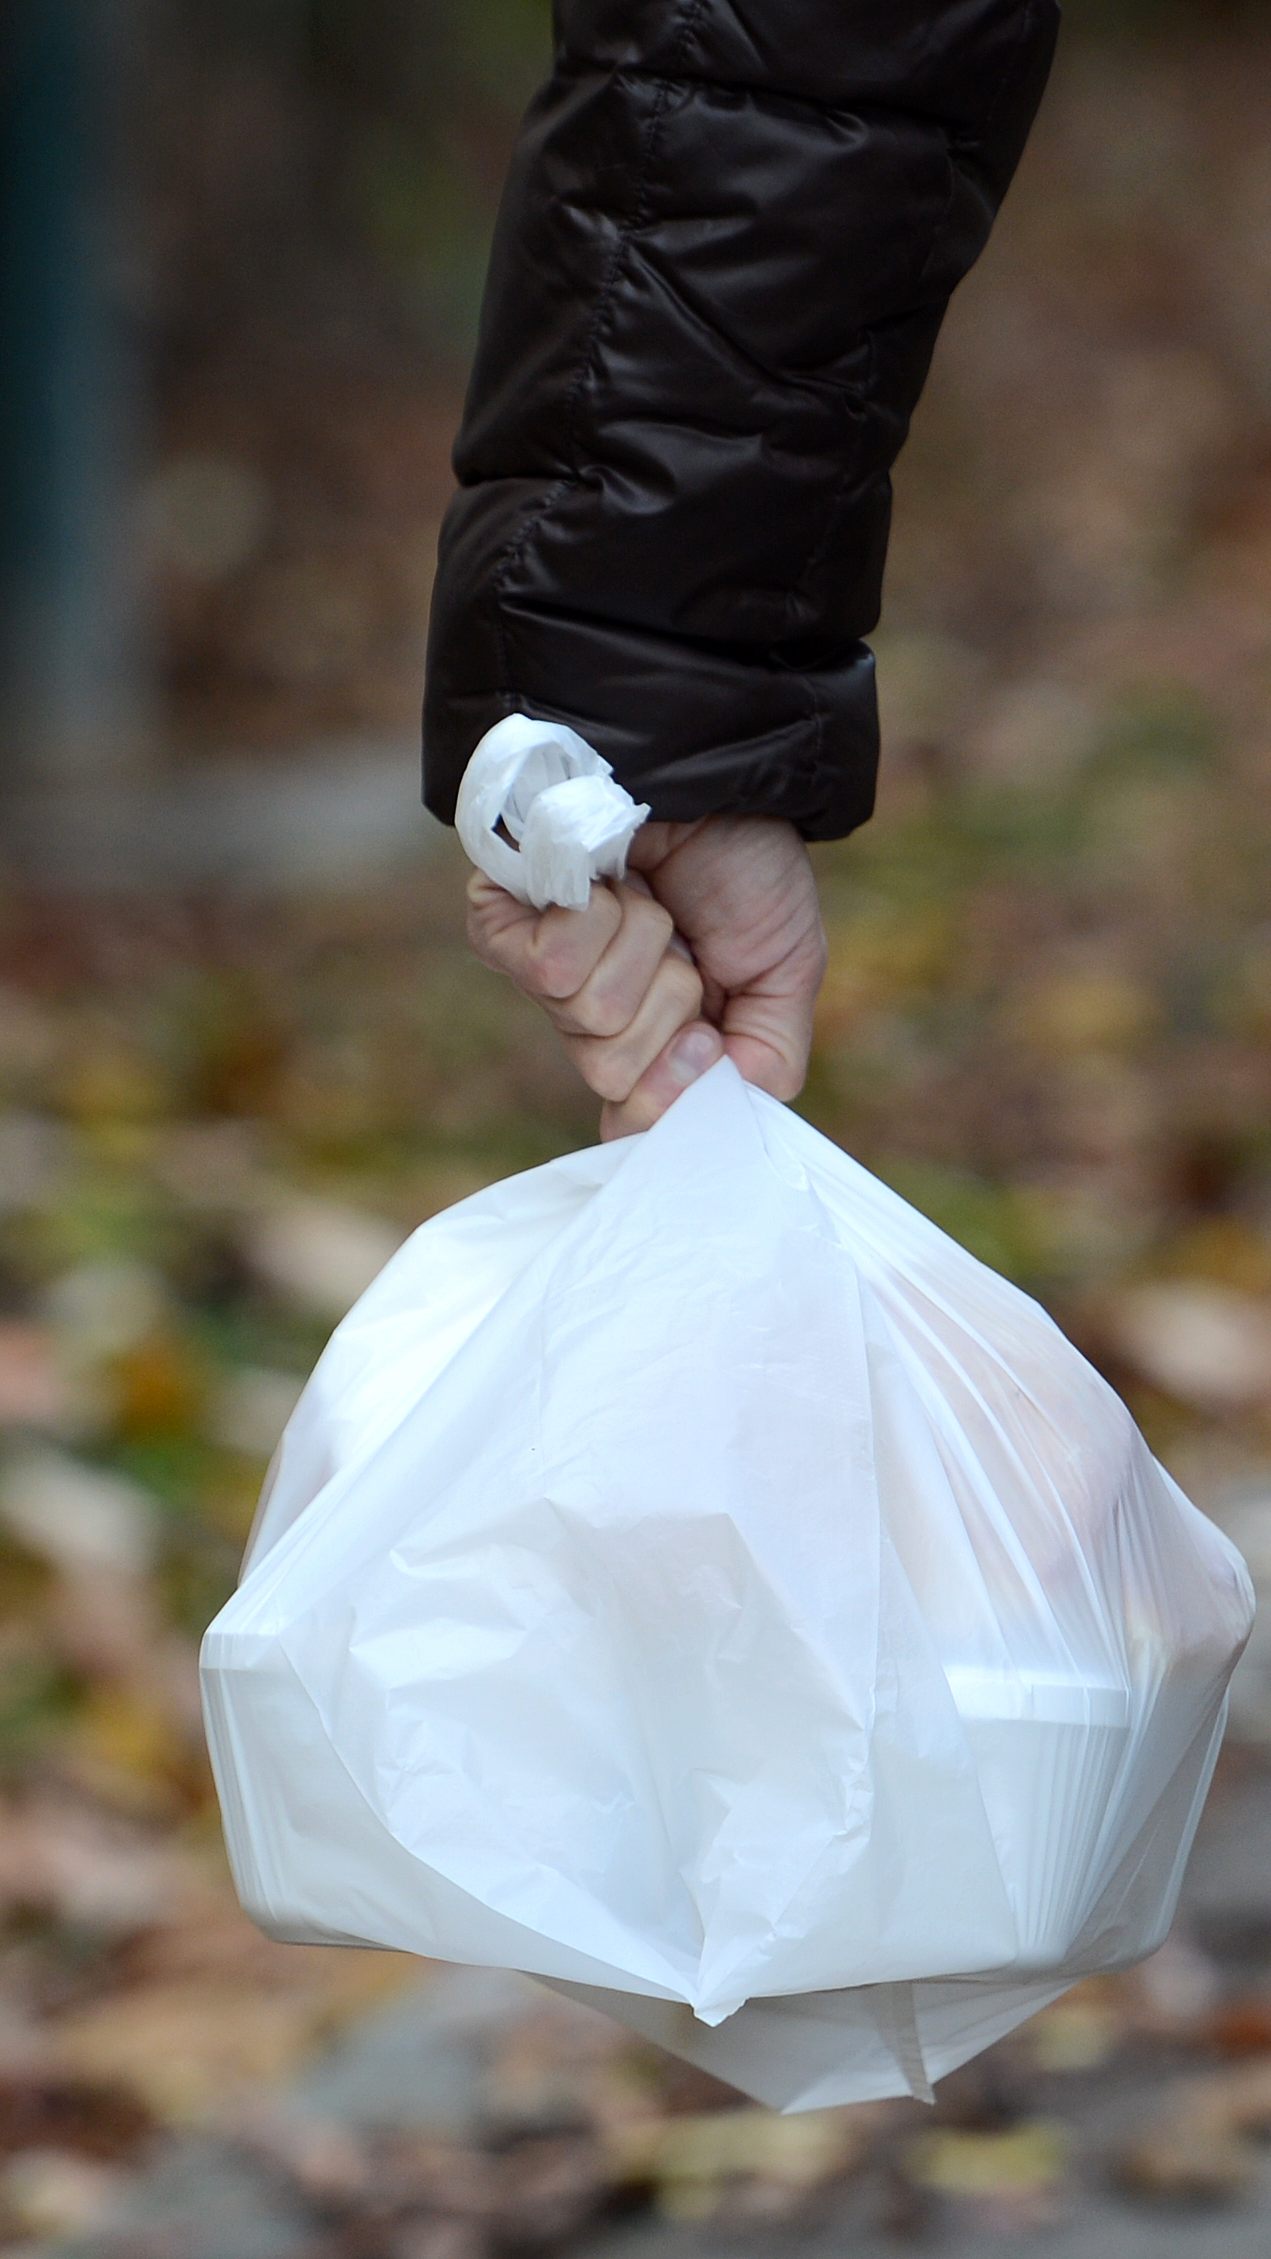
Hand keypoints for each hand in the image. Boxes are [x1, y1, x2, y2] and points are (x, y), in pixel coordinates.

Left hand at [465, 814, 826, 1137]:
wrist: (717, 772)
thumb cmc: (747, 864)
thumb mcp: (784, 976)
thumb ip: (763, 1065)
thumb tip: (702, 1125)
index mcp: (651, 1038)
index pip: (634, 1118)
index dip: (674, 1091)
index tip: (707, 1038)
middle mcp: (590, 1016)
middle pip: (615, 1074)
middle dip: (669, 1004)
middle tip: (682, 946)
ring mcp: (541, 973)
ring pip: (587, 1019)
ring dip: (641, 948)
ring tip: (647, 898)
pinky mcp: (501, 925)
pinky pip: (549, 969)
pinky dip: (596, 920)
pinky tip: (605, 882)